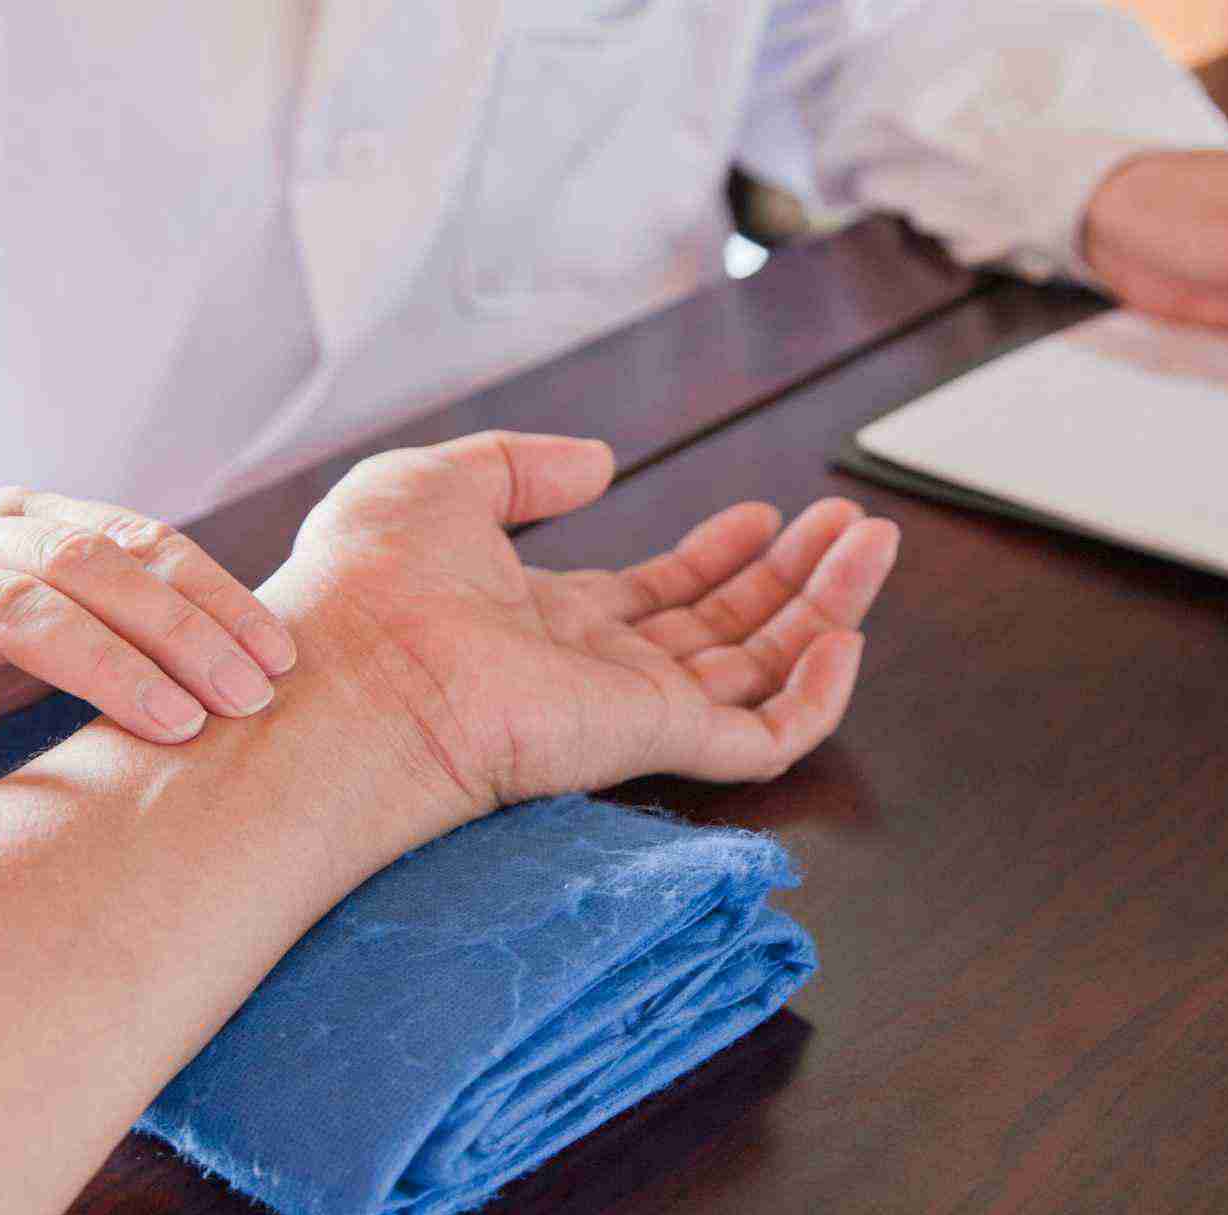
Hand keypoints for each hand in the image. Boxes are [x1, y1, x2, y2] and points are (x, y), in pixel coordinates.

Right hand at [0, 489, 297, 802]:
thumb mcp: (73, 645)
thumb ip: (147, 634)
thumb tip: (276, 667)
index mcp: (31, 525)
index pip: (140, 542)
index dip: (216, 597)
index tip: (280, 659)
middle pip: (82, 566)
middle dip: (177, 632)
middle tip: (242, 699)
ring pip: (0, 609)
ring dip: (97, 664)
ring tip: (168, 720)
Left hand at [260, 431, 899, 814]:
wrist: (357, 672)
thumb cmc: (368, 587)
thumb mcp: (440, 482)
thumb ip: (525, 466)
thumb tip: (600, 459)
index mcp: (545, 620)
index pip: (655, 599)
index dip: (714, 558)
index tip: (760, 515)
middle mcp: (596, 671)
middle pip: (723, 631)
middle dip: (791, 577)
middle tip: (848, 526)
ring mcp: (631, 711)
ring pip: (759, 673)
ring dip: (825, 609)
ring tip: (871, 545)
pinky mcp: (658, 742)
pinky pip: (765, 738)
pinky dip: (818, 697)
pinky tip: (848, 636)